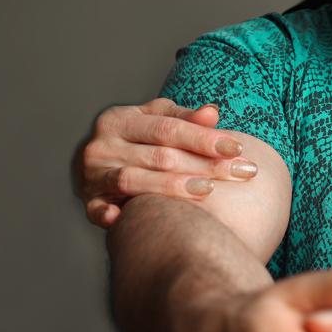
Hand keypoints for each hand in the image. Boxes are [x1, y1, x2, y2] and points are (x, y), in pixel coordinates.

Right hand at [75, 97, 257, 227]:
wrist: (94, 162)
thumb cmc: (136, 138)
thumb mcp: (156, 120)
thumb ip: (184, 119)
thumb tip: (213, 112)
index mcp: (120, 120)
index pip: (169, 129)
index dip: (204, 138)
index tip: (237, 148)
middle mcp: (103, 145)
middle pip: (160, 156)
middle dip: (205, 165)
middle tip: (242, 172)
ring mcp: (93, 174)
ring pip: (135, 180)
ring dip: (172, 187)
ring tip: (209, 190)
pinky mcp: (88, 201)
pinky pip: (96, 209)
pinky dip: (108, 214)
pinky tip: (124, 220)